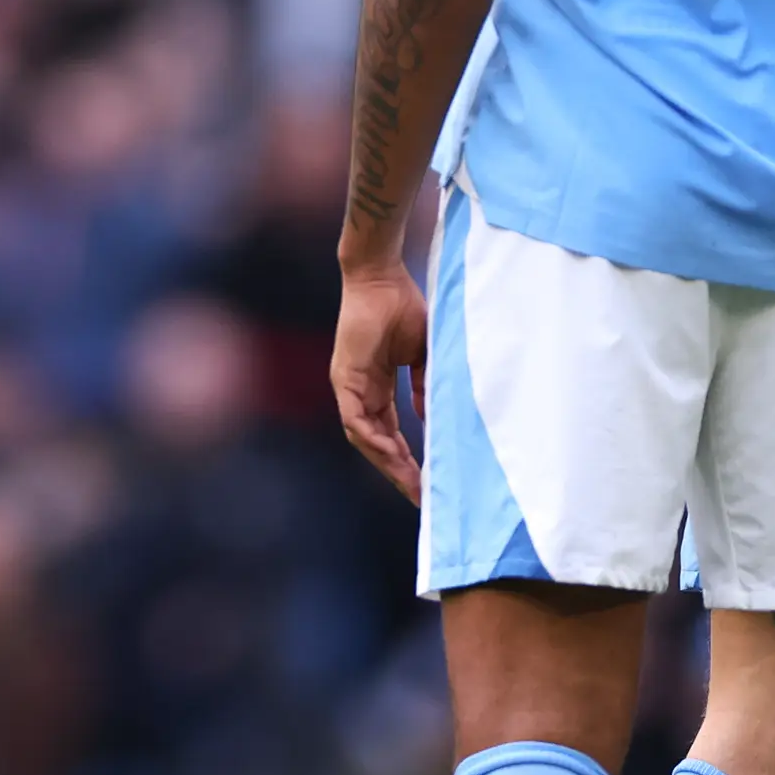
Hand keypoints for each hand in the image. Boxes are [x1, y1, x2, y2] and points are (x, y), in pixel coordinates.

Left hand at [333, 254, 429, 501]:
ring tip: (412, 483)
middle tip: (422, 496)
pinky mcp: (344, 379)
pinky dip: (373, 438)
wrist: (382, 278)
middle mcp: (360, 392)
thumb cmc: (403, 308)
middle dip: (399, 471)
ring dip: (388, 462)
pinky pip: (355, 419)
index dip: (407, 459)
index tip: (427, 482)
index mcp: (378, 388)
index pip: (391, 434)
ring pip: (365, 438)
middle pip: (377, 443)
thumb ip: (424, 385)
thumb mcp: (422, 355)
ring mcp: (350, 387)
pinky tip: (392, 454)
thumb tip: (430, 415)